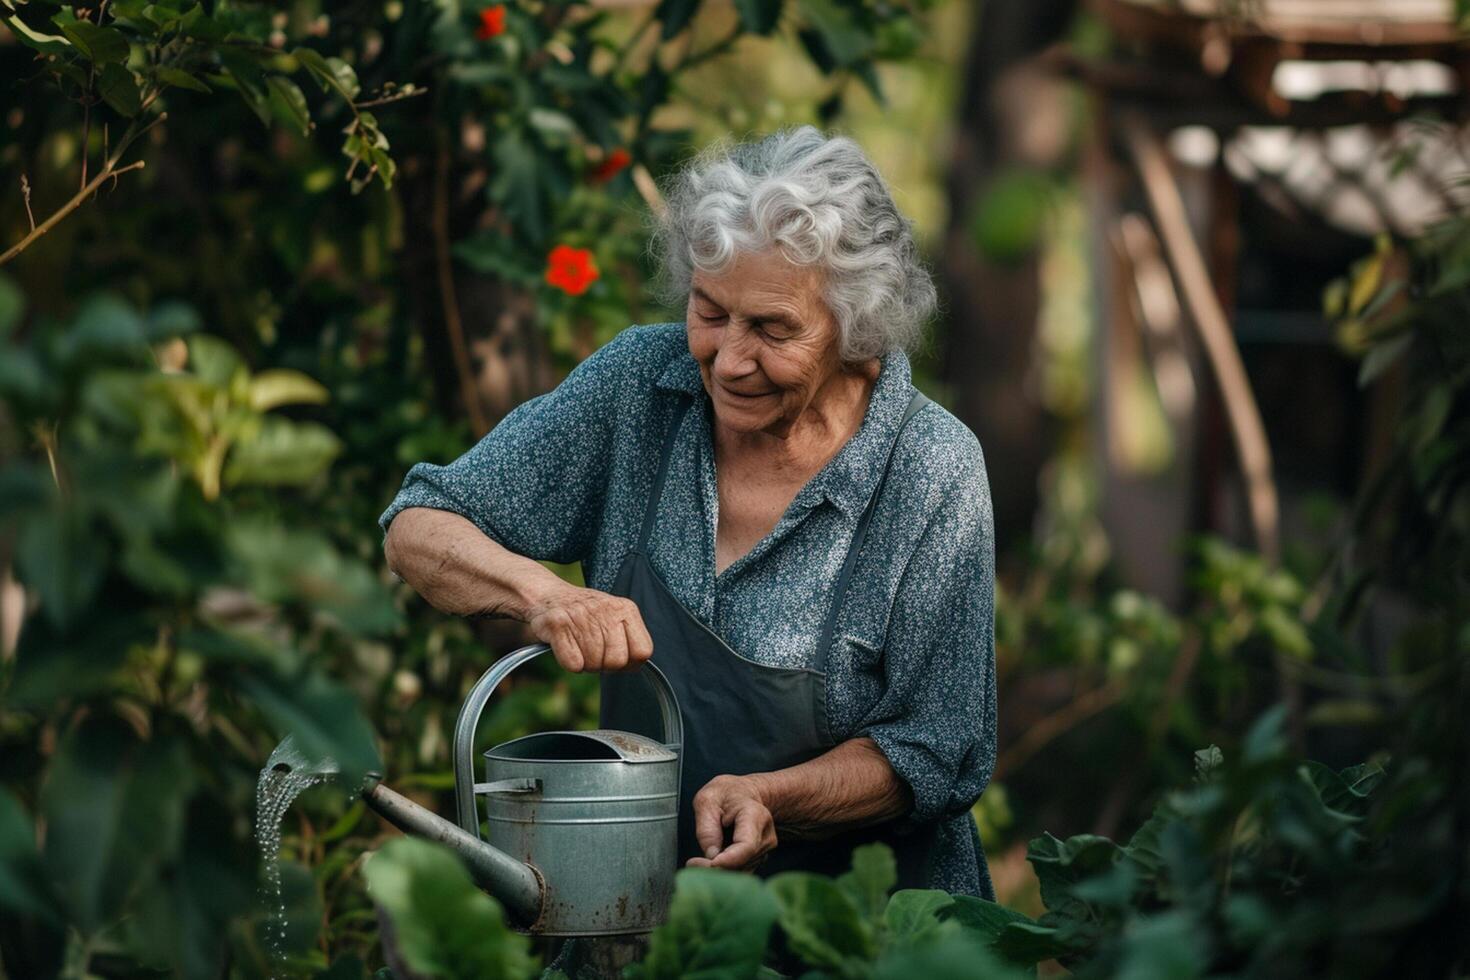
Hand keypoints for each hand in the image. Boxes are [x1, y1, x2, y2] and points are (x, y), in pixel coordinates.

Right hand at [525, 581, 652, 672]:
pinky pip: (573, 664)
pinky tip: (565, 647)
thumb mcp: (614, 617)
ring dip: (584, 663)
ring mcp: (581, 615)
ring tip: (578, 646)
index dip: (630, 662)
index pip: (643, 651)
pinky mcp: (558, 624)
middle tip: (592, 653)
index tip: (616, 657)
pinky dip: (569, 662)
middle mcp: (605, 609)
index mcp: (625, 608)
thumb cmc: (585, 615)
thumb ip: (630, 639)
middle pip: (616, 661)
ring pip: (593, 664)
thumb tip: (635, 665)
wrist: (547, 596)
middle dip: (604, 665)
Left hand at [686, 774, 777, 871]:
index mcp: (755, 816)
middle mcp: (765, 836)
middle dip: (715, 868)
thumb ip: (706, 827)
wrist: (745, 793)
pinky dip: (723, 871)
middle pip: (741, 862)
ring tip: (698, 861)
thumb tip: (711, 855)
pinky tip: (710, 863)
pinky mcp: (758, 859)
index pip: (747, 847)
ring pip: (739, 871)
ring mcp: (764, 850)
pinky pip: (740, 872)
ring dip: (717, 870)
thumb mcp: (707, 800)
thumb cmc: (727, 794)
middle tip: (692, 863)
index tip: (710, 864)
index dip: (728, 860)